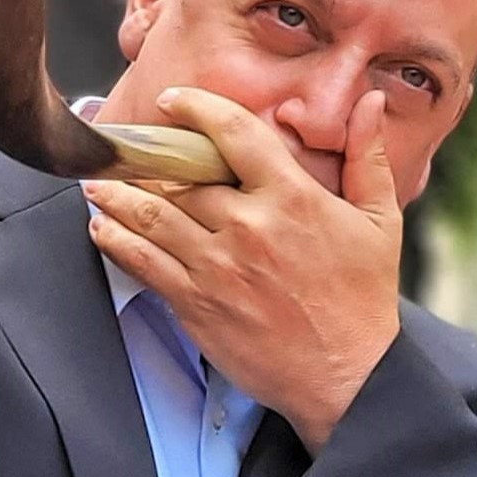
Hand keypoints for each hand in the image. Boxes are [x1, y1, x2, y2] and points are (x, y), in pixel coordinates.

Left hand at [82, 88, 402, 451]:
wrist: (348, 376)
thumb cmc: (362, 298)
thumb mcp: (378, 220)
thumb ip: (368, 155)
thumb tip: (371, 101)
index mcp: (292, 197)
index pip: (233, 133)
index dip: (196, 108)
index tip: (173, 101)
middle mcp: (248, 226)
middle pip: (181, 177)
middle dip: (148, 159)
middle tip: (125, 149)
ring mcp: (217, 266)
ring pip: (151, 216)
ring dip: (117, 195)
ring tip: (97, 182)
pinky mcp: (196, 303)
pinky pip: (143, 263)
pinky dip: (115, 241)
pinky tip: (102, 228)